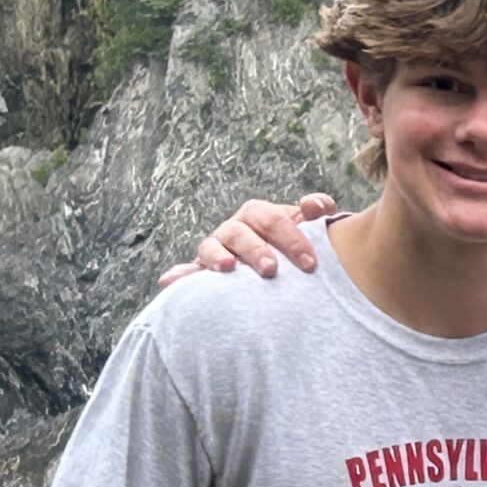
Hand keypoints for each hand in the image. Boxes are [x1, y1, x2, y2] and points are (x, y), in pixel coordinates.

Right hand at [157, 192, 337, 286]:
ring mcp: (218, 248)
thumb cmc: (295, 245)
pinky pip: (190, 271)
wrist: (280, 267)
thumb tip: (317, 206)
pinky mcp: (204, 269)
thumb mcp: (308, 226)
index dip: (291, 238)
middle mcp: (236, 229)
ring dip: (217, 257)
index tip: (310, 263)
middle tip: (272, 270)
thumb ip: (316, 210)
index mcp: (260, 216)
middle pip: (242, 233)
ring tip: (227, 267)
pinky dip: (180, 275)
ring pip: (213, 248)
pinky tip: (168, 281)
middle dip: (256, 250)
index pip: (272, 219)